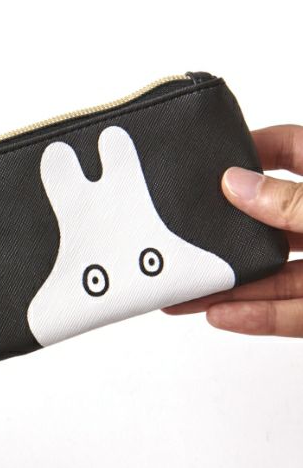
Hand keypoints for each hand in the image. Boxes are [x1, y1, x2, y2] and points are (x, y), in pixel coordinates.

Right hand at [164, 125, 302, 335]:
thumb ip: (292, 201)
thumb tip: (236, 184)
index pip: (293, 151)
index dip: (253, 149)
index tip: (208, 158)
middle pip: (268, 223)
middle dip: (220, 234)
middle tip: (177, 234)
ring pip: (273, 278)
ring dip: (227, 287)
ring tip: (180, 294)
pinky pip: (292, 315)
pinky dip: (257, 318)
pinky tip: (219, 315)